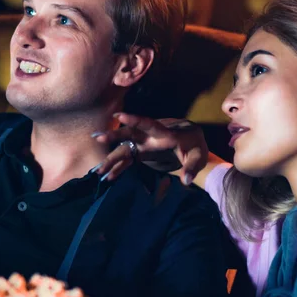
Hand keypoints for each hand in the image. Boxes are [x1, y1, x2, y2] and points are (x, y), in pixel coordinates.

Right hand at [91, 113, 208, 184]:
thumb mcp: (198, 157)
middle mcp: (151, 137)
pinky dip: (119, 167)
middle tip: (98, 138)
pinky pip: (128, 160)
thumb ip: (192, 167)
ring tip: (98, 170)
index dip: (134, 120)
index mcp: (165, 133)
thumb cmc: (196, 147)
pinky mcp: (142, 153)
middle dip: (114, 136)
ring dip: (112, 158)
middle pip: (130, 134)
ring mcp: (144, 145)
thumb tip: (186, 180)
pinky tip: (109, 176)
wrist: (192, 145)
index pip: (149, 124)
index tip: (119, 116)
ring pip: (125, 149)